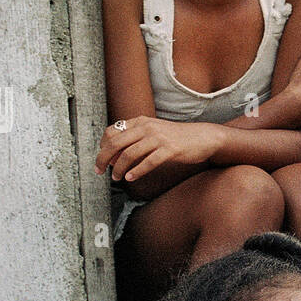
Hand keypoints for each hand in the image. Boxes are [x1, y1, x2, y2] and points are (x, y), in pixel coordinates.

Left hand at [96, 117, 223, 182]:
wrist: (202, 137)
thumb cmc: (176, 137)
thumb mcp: (153, 132)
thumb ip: (135, 138)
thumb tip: (114, 155)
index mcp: (141, 121)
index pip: (112, 131)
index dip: (102, 147)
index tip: (102, 159)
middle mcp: (147, 127)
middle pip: (116, 143)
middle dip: (103, 159)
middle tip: (99, 171)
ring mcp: (158, 138)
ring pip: (129, 154)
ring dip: (119, 169)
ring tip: (117, 178)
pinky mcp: (169, 150)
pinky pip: (147, 162)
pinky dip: (136, 172)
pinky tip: (131, 178)